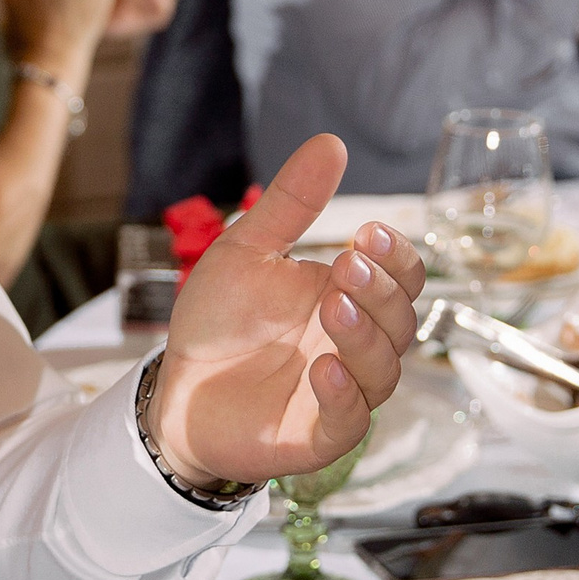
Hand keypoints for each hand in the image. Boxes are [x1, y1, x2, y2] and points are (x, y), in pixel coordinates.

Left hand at [149, 134, 426, 485]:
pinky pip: (349, 422)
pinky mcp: (318, 436)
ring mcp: (341, 393)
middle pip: (402, 320)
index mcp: (348, 299)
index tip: (366, 233)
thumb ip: (292, 204)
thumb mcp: (247, 252)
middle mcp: (355, 346)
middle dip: (381, 291)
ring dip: (365, 336)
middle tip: (349, 265)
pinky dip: (344, 396)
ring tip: (333, 305)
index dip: (395, 257)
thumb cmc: (219, 321)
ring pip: (383, 369)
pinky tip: (324, 367)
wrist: (176, 389)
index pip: (401, 278)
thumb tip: (331, 143)